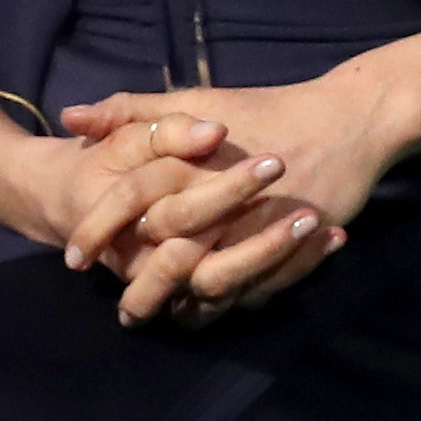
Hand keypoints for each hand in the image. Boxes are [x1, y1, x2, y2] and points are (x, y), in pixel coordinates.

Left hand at [60, 73, 411, 326]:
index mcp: (191, 165)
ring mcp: (256, 234)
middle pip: (166, 262)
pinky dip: (222, 304)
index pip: (130, 204)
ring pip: (207, 288)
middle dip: (138, 290)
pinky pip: (249, 292)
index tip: (74, 258)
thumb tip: (70, 118)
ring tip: (153, 318)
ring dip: (178, 306)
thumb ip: (132, 111)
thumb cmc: (269, 110)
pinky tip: (201, 308)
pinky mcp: (286, 253)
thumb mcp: (197, 101)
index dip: (97, 231)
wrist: (349, 123)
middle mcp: (221, 205)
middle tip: (118, 310)